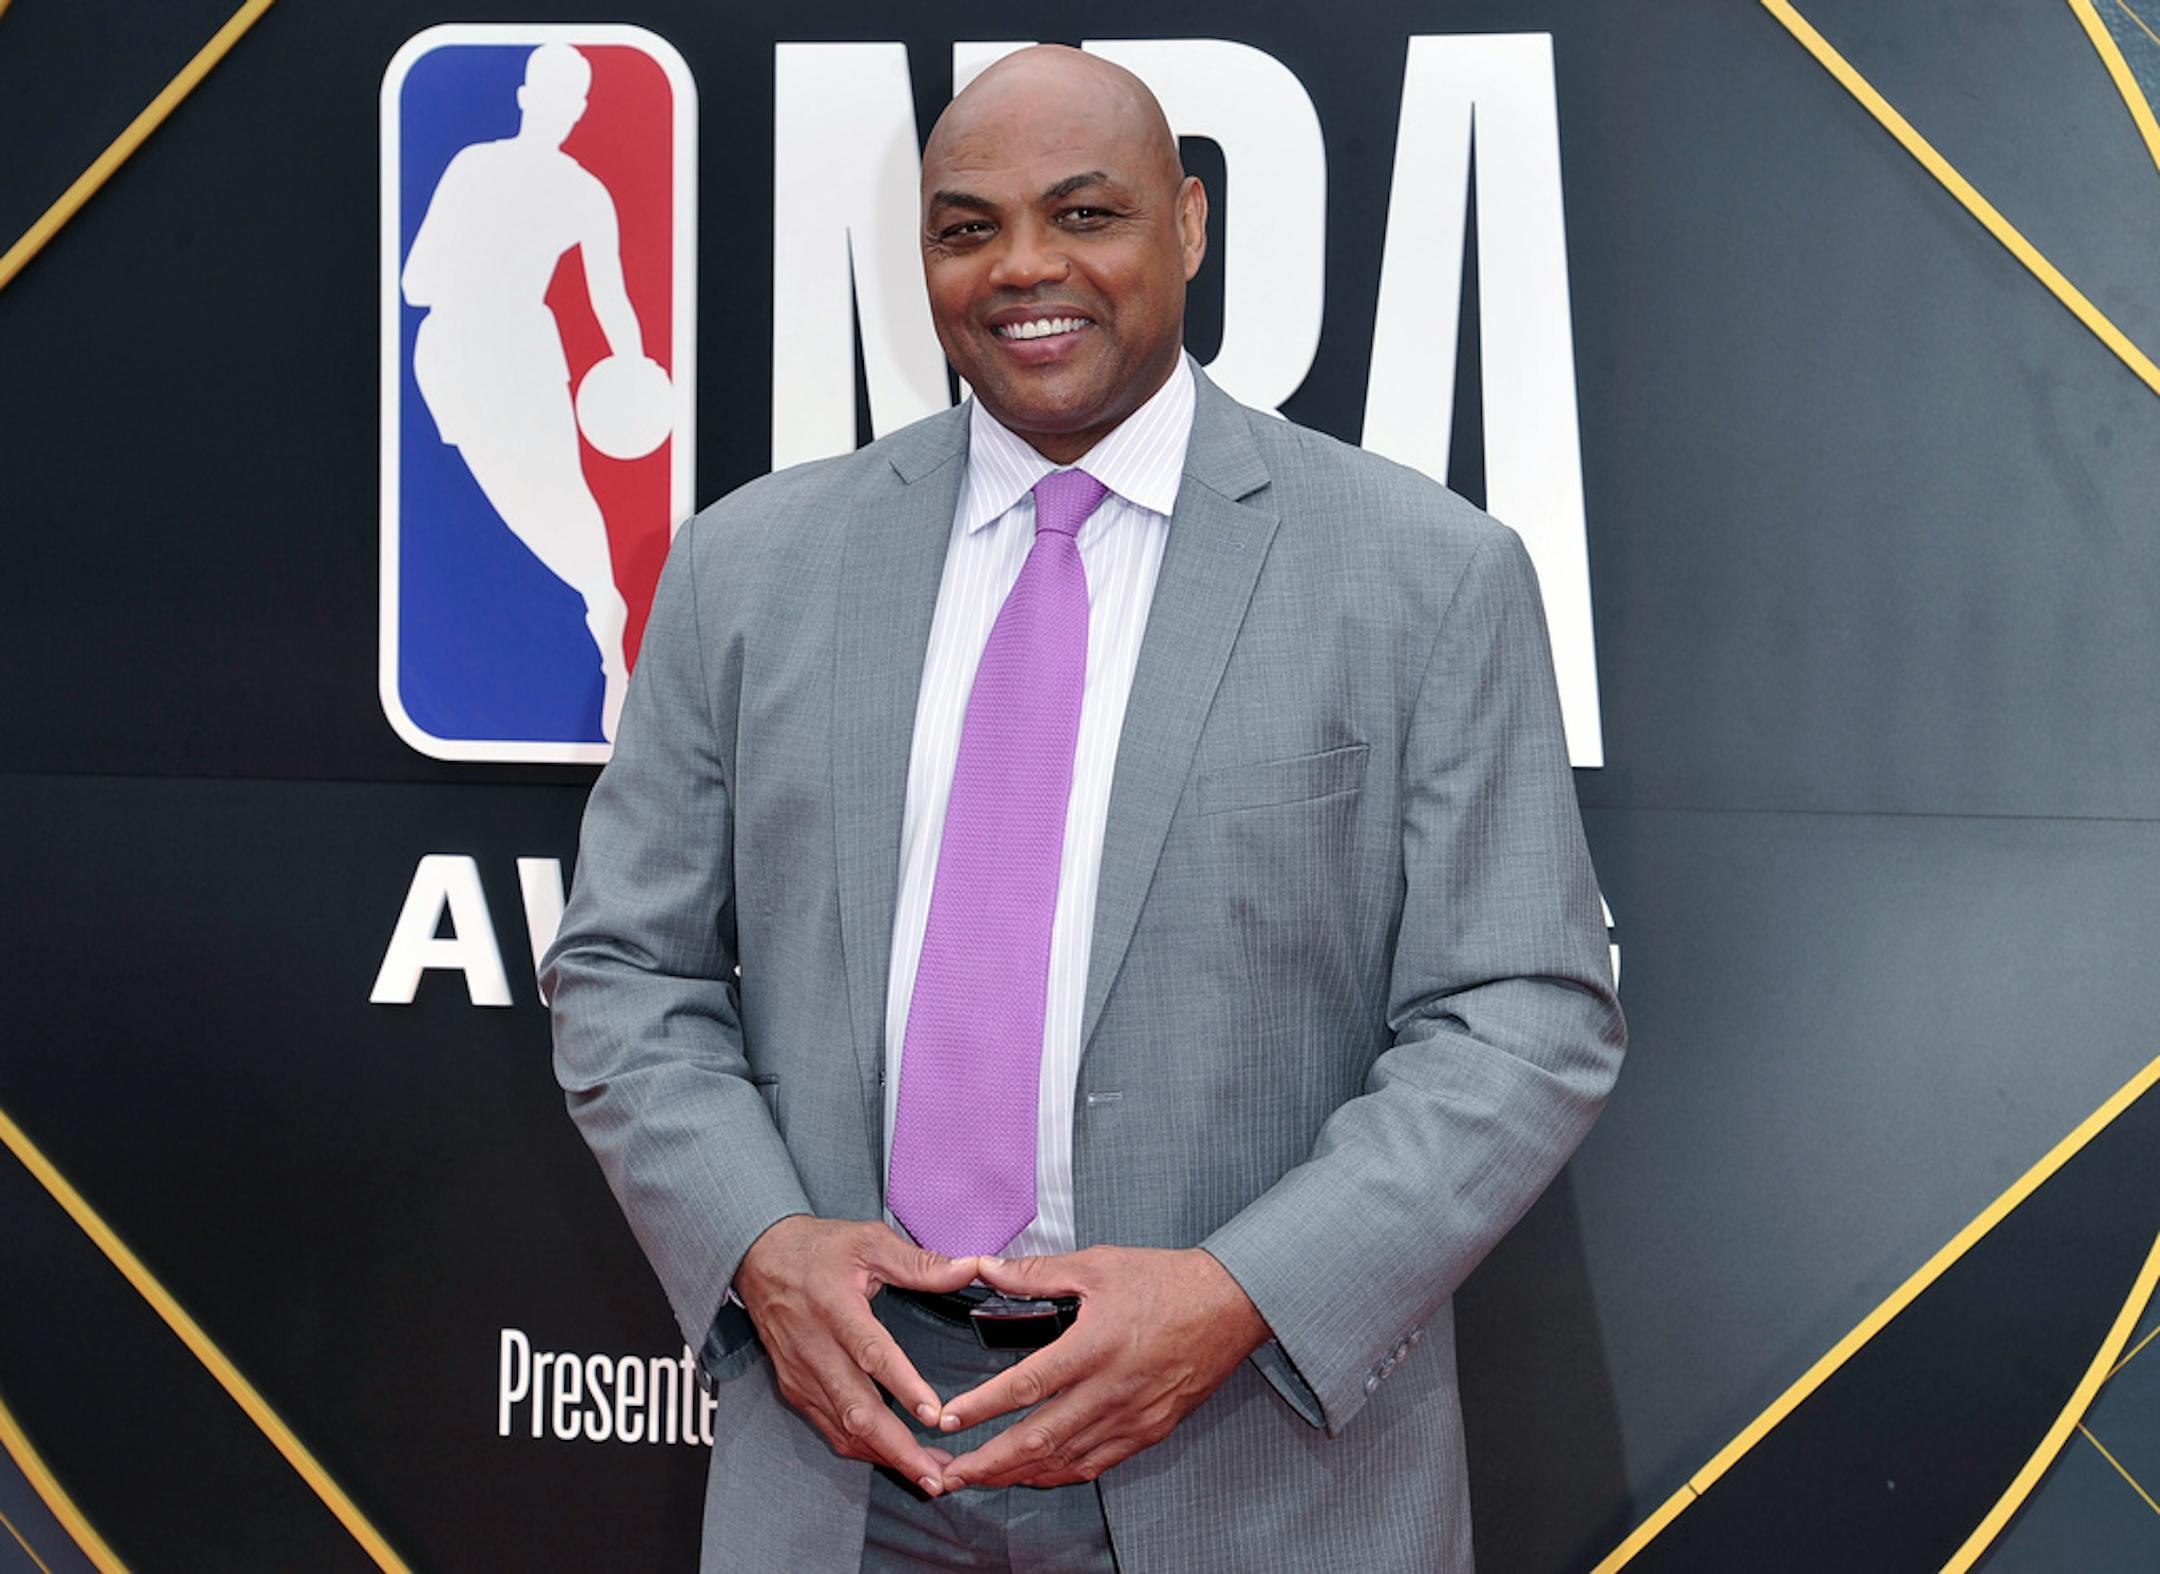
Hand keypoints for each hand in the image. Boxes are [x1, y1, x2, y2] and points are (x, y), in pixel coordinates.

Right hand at [735, 1216, 978, 1493]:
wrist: (758, 1258)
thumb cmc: (818, 1249)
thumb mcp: (869, 1240)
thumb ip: (920, 1263)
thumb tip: (970, 1269)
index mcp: (835, 1308)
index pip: (871, 1353)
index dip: (903, 1386)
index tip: (933, 1416)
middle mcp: (815, 1348)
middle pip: (857, 1409)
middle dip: (899, 1447)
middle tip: (937, 1474)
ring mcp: (802, 1374)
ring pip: (844, 1429)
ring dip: (886, 1455)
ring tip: (928, 1474)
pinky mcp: (795, 1389)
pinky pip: (830, 1429)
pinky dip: (863, 1449)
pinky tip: (893, 1458)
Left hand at [934, 1246, 1268, 1489]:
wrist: (1230, 1305)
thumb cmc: (1167, 1281)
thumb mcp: (1098, 1264)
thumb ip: (1037, 1273)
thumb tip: (986, 1268)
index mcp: (1095, 1345)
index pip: (1026, 1385)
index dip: (981, 1408)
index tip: (947, 1420)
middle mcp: (1112, 1390)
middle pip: (1039, 1438)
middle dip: (988, 1462)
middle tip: (949, 1474)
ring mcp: (1133, 1417)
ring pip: (1065, 1460)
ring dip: (1018, 1474)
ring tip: (981, 1479)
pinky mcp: (1150, 1431)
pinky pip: (1097, 1464)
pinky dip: (1060, 1474)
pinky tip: (1035, 1474)